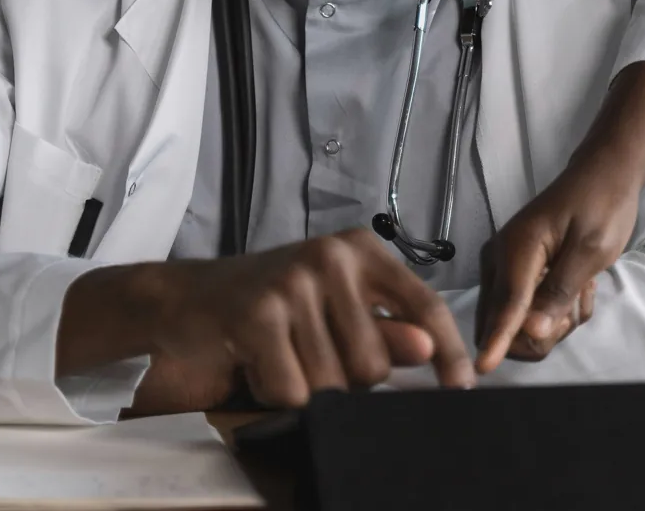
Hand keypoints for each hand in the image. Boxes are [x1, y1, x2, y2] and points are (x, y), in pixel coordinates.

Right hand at [60, 228, 474, 408]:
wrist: (183, 301)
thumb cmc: (268, 308)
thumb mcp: (332, 312)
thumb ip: (382, 329)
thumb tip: (427, 348)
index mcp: (361, 251)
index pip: (424, 305)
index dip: (448, 353)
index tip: (461, 386)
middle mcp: (332, 257)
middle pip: (376, 365)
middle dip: (348, 381)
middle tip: (310, 355)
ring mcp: (294, 282)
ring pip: (334, 384)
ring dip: (306, 387)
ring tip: (281, 355)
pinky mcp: (259, 313)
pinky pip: (293, 389)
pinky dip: (275, 393)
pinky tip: (256, 363)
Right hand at [473, 61, 644, 372]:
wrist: (602, 178)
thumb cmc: (600, 206)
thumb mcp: (591, 249)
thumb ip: (560, 291)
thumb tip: (532, 330)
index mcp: (517, 249)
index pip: (507, 304)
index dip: (498, 340)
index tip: (483, 369)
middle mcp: (500, 261)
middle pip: (505, 324)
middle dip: (543, 329)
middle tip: (576, 301)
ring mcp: (506, 270)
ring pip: (520, 325)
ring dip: (556, 319)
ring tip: (580, 286)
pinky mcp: (517, 278)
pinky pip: (530, 316)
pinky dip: (558, 311)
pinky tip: (576, 285)